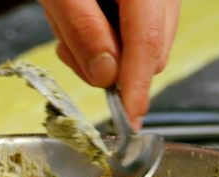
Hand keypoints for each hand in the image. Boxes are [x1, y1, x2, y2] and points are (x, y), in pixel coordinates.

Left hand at [38, 0, 180, 125]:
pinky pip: (132, 30)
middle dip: (110, 65)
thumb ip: (83, 30)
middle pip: (151, 49)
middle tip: (69, 47)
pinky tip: (78, 16)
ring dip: (101, 49)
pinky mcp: (146, 0)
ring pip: (141, 44)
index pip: (148, 43)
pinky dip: (102, 35)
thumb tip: (107, 77)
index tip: (129, 121)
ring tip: (67, 20)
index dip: (137, 87)